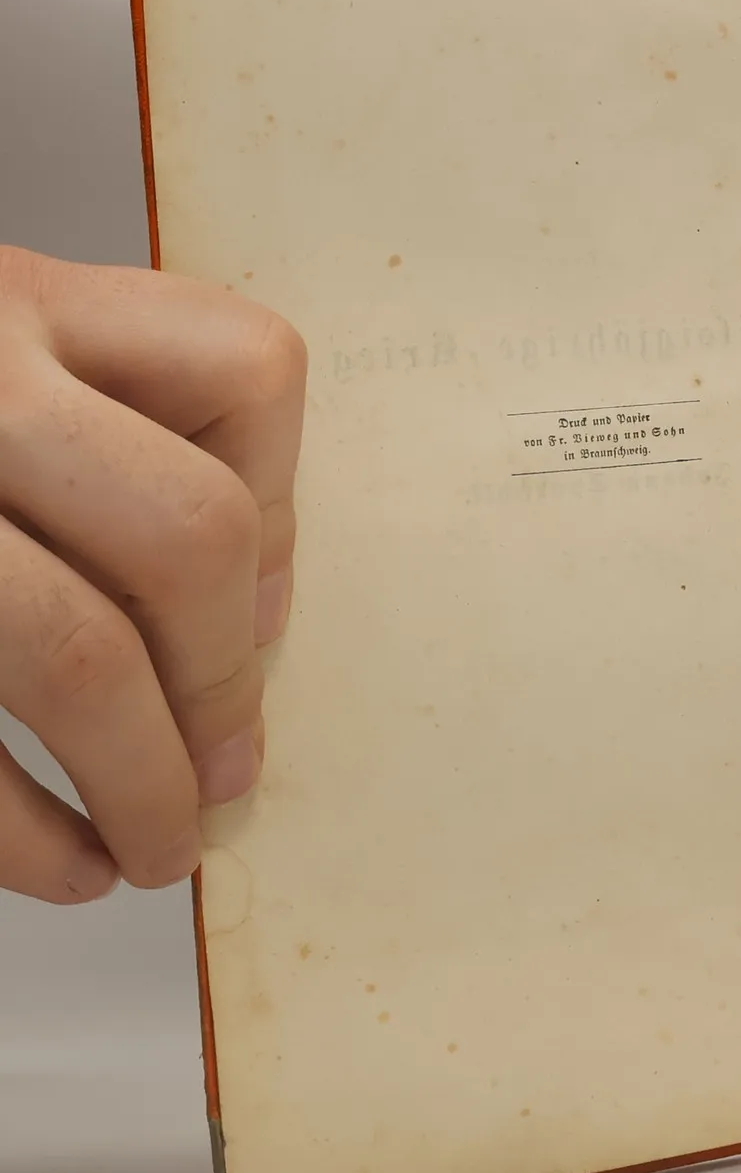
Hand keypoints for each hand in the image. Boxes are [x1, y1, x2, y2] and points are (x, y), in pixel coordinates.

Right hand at [0, 249, 304, 903]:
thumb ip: (99, 430)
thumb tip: (255, 612)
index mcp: (14, 302)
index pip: (243, 374)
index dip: (281, 511)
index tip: (259, 614)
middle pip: (183, 534)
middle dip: (223, 683)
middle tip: (226, 772)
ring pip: (74, 651)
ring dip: (142, 784)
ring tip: (157, 849)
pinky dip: (23, 838)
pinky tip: (62, 869)